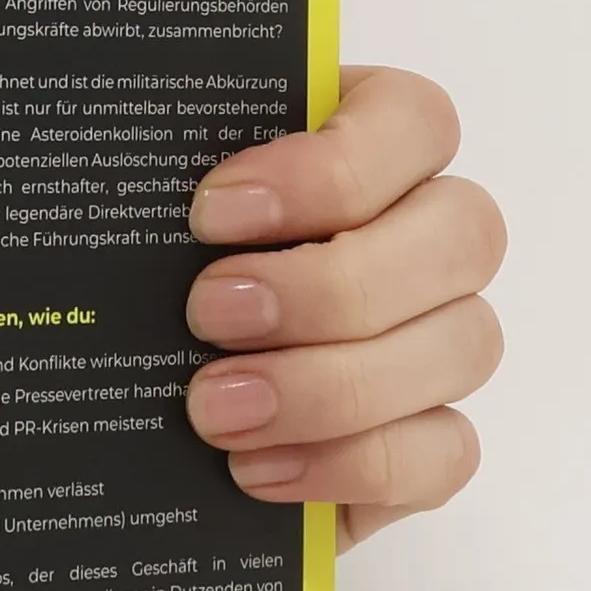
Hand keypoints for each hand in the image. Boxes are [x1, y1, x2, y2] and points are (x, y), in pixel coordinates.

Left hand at [184, 67, 504, 550]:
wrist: (127, 399)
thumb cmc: (153, 277)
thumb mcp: (151, 214)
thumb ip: (163, 182)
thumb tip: (143, 180)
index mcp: (370, 146)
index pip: (414, 120)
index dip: (328, 167)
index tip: (212, 214)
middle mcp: (427, 235)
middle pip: (461, 233)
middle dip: (329, 284)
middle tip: (210, 315)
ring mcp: (442, 339)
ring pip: (464, 344)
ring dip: (331, 384)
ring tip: (215, 408)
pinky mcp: (428, 440)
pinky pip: (447, 451)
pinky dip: (352, 463)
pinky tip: (257, 470)